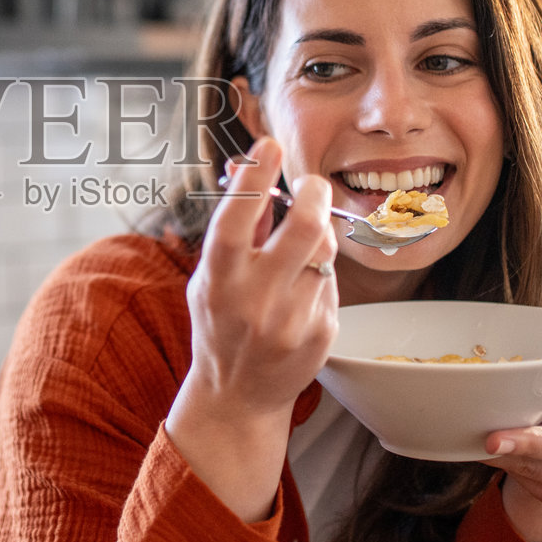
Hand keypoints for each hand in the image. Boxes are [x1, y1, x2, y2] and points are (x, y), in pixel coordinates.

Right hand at [164, 137, 339, 520]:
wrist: (236, 398)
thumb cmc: (219, 325)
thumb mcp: (210, 277)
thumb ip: (237, 228)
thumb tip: (254, 168)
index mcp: (219, 280)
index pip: (238, 217)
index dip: (256, 174)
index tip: (270, 143)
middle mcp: (255, 300)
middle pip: (306, 229)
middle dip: (316, 194)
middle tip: (313, 185)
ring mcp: (293, 320)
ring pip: (324, 252)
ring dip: (316, 240)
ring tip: (298, 251)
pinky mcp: (322, 333)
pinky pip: (331, 283)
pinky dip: (318, 278)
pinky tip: (299, 296)